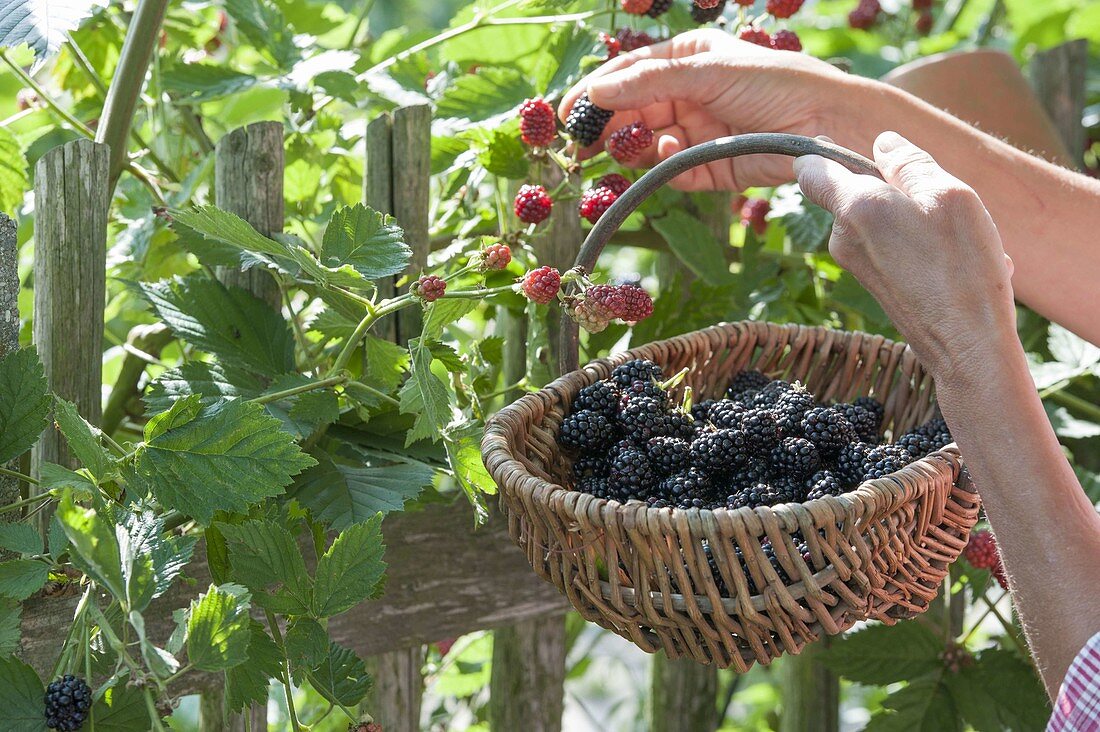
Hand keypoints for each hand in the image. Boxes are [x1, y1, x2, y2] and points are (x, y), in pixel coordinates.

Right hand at [559, 29, 852, 189]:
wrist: (827, 125)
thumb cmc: (774, 82)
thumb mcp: (707, 70)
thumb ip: (649, 81)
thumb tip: (597, 93)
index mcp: (688, 60)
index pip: (628, 74)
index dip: (595, 92)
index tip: (565, 114)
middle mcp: (688, 95)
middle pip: (632, 113)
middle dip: (610, 128)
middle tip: (583, 147)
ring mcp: (697, 133)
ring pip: (647, 146)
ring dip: (639, 147)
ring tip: (644, 145)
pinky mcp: (710, 169)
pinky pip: (674, 172)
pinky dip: (668, 168)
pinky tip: (674, 156)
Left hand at [795, 131, 1017, 380]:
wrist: (965, 345)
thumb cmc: (961, 267)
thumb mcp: (947, 195)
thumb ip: (910, 164)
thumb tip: (883, 143)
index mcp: (855, 207)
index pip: (810, 169)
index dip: (823, 152)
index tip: (849, 150)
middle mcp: (843, 238)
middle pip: (856, 191)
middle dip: (896, 188)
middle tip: (940, 204)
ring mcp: (856, 264)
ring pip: (882, 220)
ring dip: (919, 221)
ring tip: (959, 243)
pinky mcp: (873, 284)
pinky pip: (895, 248)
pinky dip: (925, 250)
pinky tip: (958, 265)